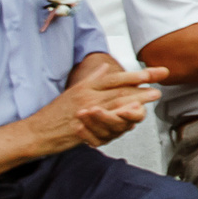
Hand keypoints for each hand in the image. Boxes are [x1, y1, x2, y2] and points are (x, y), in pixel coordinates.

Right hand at [37, 64, 164, 151]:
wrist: (36, 131)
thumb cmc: (55, 113)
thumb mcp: (73, 91)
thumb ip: (91, 79)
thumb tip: (105, 66)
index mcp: (86, 87)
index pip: (116, 77)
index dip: (137, 74)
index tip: (156, 71)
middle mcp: (87, 96)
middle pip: (119, 88)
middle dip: (142, 83)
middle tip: (162, 79)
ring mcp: (85, 111)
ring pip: (115, 103)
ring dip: (136, 99)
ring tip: (153, 95)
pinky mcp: (83, 126)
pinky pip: (106, 123)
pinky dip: (121, 118)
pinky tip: (133, 116)